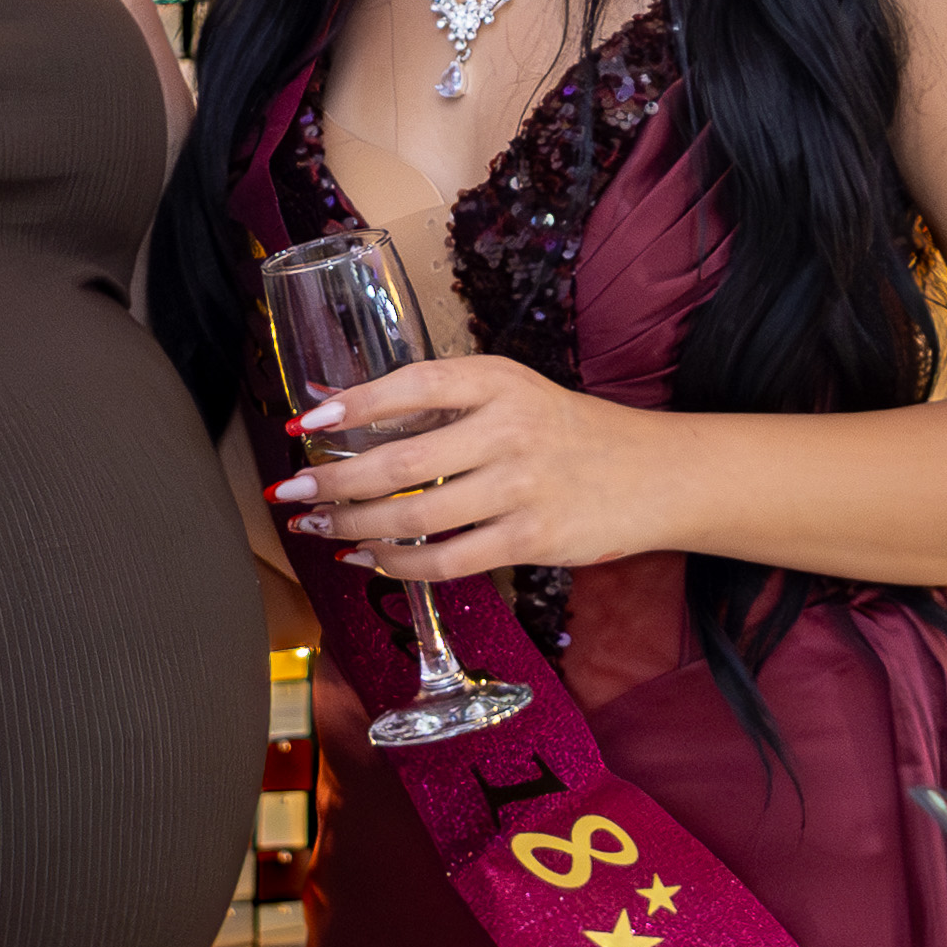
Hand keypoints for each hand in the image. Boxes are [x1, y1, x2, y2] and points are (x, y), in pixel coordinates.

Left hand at [271, 356, 678, 579]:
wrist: (654, 473)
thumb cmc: (566, 431)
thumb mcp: (509, 393)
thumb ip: (436, 400)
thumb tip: (339, 406)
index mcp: (498, 381)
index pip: (412, 385)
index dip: (353, 405)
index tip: (305, 424)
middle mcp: (509, 429)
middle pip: (401, 462)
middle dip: (334, 481)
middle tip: (292, 491)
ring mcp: (522, 487)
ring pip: (417, 516)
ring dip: (356, 527)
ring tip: (321, 527)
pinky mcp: (532, 538)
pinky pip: (448, 561)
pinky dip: (400, 565)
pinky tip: (372, 559)